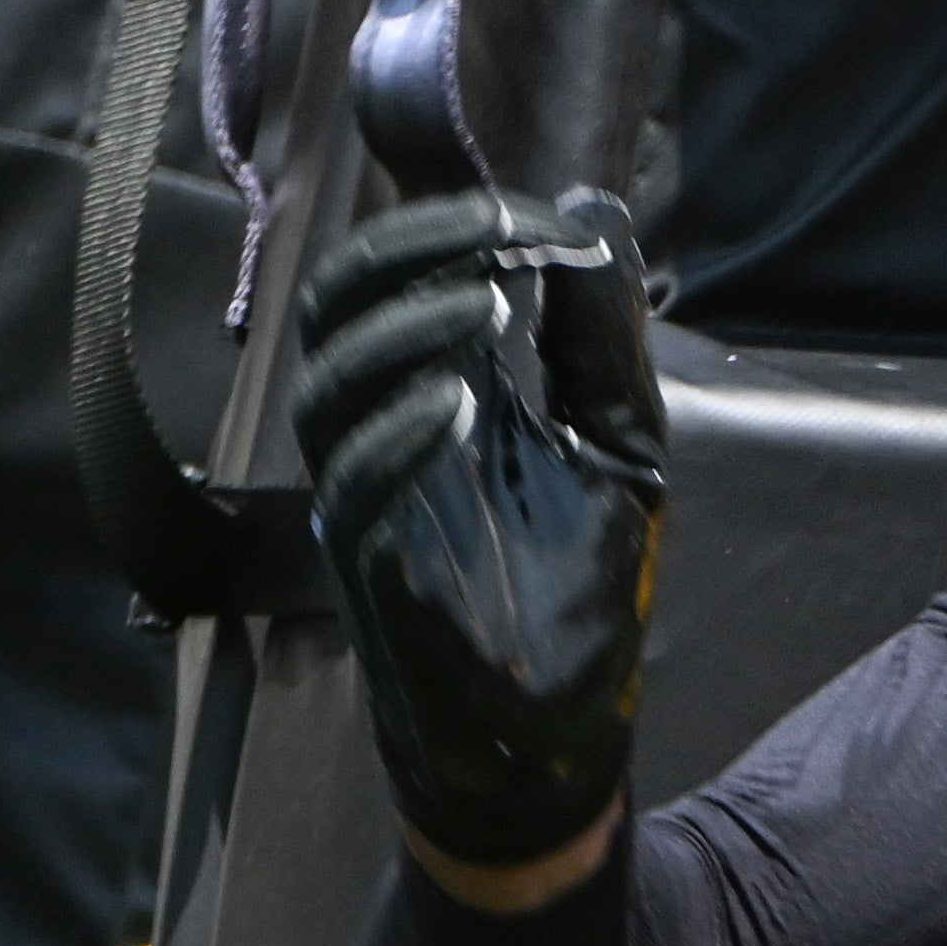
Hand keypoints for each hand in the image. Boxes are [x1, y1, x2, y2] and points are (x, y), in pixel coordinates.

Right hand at [294, 189, 667, 867]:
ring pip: (329, 396)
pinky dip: (397, 441)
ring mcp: (366, 506)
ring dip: (404, 337)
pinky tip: (460, 403)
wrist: (557, 737)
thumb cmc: (579, 590)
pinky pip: (353, 495)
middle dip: (402, 255)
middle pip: (334, 315)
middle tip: (488, 227)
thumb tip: (593, 214)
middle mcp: (379, 439)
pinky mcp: (371, 576)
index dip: (434, 227)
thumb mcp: (617, 441)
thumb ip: (601, 337)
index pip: (387, 280)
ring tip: (485, 302)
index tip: (519, 208)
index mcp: (429, 392)